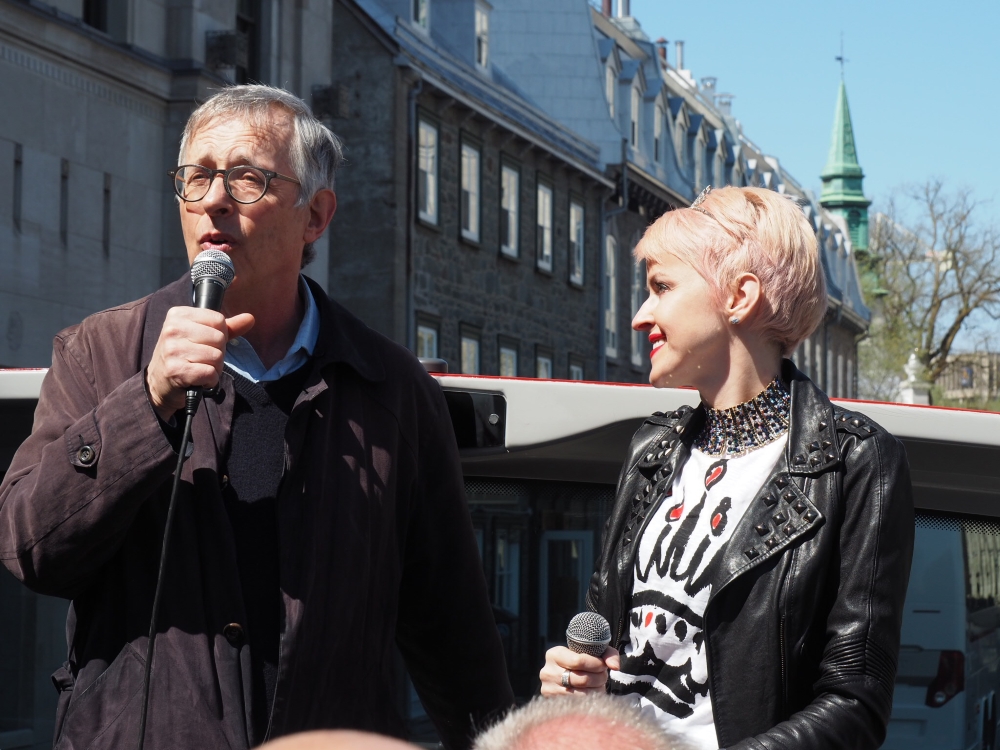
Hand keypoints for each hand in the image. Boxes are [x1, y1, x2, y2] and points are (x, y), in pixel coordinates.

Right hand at [145, 307, 254, 421]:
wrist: (159, 383)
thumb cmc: (183, 356)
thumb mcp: (201, 335)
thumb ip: (227, 327)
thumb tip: (250, 318)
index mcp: (178, 315)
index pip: (218, 320)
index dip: (220, 335)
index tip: (204, 343)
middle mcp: (172, 329)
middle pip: (219, 338)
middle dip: (217, 353)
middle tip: (201, 359)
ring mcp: (173, 350)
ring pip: (217, 356)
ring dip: (214, 368)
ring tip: (198, 369)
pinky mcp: (176, 370)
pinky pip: (210, 373)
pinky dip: (210, 380)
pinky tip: (198, 379)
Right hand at [539, 645, 619, 696]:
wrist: (565, 674)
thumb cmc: (581, 660)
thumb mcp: (592, 651)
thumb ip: (607, 654)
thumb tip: (615, 666)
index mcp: (554, 654)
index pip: (578, 661)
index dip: (596, 664)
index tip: (603, 665)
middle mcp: (547, 672)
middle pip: (582, 679)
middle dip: (598, 677)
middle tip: (604, 676)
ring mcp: (549, 689)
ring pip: (582, 694)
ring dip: (596, 689)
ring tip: (599, 684)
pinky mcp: (553, 703)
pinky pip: (578, 704)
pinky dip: (590, 699)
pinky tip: (592, 693)